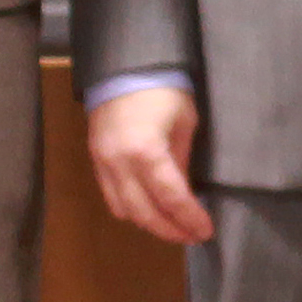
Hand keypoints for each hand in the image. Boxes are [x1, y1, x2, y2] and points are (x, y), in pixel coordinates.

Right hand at [87, 84, 212, 242]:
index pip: (171, 198)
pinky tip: (149, 210)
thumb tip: (185, 195)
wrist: (124, 66)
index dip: (189, 219)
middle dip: (171, 229)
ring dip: (150, 223)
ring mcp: (103, 163)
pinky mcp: (95, 160)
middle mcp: (120, 163)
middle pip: (145, 213)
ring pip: (124, 210)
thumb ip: (182, 163)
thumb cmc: (163, 89)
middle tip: (192, 236)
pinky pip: (111, 196)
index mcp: (145, 151)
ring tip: (174, 226)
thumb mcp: (184, 124)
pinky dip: (131, 209)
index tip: (205, 231)